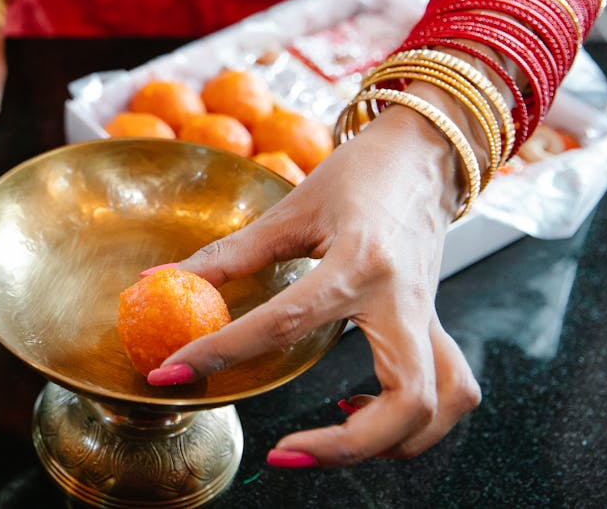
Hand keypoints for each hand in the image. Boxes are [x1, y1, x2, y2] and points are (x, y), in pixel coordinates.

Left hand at [148, 102, 481, 466]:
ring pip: (441, 405)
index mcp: (359, 262)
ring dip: (390, 441)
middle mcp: (403, 298)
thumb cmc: (359, 173)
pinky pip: (447, 390)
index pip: (285, 322)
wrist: (424, 152)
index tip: (173, 373)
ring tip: (328, 439)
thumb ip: (229, 254)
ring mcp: (429, 315)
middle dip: (347, 446)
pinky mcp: (436, 324)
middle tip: (283, 455)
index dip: (222, 352)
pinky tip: (359, 413)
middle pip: (407, 400)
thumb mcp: (290, 208)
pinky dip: (411, 421)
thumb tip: (159, 279)